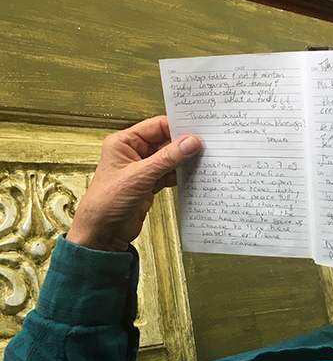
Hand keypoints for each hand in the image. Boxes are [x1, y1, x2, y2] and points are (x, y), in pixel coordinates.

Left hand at [66, 116, 200, 251]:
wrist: (102, 234)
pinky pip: (170, 173)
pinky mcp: (150, 183)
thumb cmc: (105, 203)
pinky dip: (180, 175)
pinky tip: (191, 175)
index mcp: (123, 143)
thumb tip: (189, 143)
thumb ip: (167, 158)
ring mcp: (142, 169)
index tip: (196, 132)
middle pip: (165, 142)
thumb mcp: (140, 176)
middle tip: (203, 146)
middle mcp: (133, 153)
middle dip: (183, 145)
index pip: (156, 127)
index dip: (176, 128)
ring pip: (169, 159)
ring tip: (200, 160)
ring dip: (183, 161)